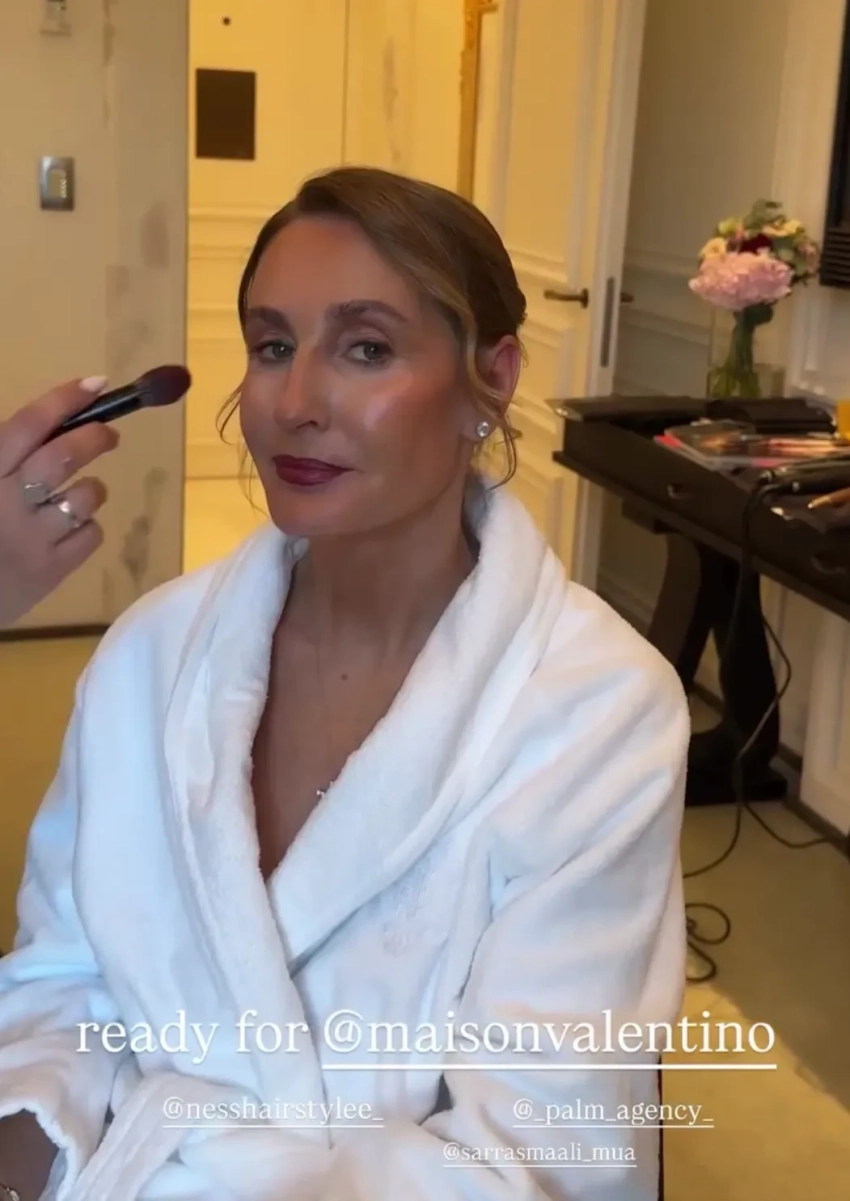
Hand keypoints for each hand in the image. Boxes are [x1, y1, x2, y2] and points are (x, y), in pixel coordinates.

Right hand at [0, 377, 118, 626]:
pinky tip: (69, 529)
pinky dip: (87, 526)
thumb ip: (2, 455)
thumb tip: (45, 424)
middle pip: (65, 455)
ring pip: (86, 496)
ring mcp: (33, 538)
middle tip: (107, 435)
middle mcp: (8, 500)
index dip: (64, 400)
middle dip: (94, 437)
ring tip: (82, 492)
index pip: (29, 425)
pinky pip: (91, 535)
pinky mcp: (51, 571)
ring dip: (92, 488)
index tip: (95, 385)